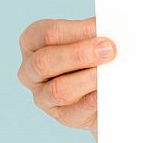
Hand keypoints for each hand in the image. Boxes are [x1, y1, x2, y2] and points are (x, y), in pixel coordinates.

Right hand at [17, 16, 116, 142]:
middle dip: (80, 54)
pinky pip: (75, 111)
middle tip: (109, 50)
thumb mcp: (89, 38)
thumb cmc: (93, 54)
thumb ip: (95, 35)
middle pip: (45, 61)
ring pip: (58, 89)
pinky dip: (93, 100)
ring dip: (87, 79)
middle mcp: (31, 70)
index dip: (77, 30)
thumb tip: (111, 32)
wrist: (104, 86)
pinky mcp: (62, 115)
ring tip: (110, 72)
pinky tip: (106, 92)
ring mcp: (43, 96)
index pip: (47, 33)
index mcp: (34, 41)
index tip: (102, 27)